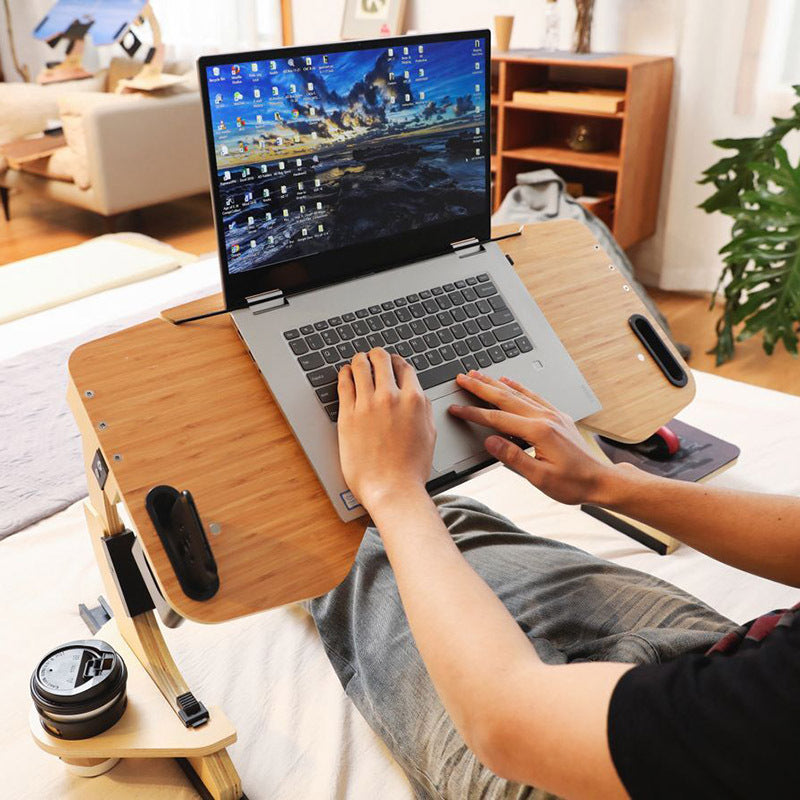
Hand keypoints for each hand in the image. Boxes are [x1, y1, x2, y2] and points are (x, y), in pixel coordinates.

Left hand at [337, 349, 435, 510]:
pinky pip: (344, 383)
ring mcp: (367, 404)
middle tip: (373, 357)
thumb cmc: (411, 468)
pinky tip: (345, 374)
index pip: (404, 367)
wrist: (392, 488)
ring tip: (357, 361)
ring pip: (361, 366)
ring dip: (359, 359)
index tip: (392, 363)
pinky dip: (345, 373)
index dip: (397, 362)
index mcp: (414, 400)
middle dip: (377, 355)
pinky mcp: (348, 415)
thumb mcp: (429, 434)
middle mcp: (391, 397)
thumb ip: (424, 410)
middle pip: (382, 359)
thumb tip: (418, 395)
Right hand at [448, 371, 614, 505]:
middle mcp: (545, 418)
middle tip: (462, 378)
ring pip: (518, 393)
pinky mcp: (557, 416)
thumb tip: (490, 442)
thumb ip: (513, 457)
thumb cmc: (573, 483)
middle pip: (505, 398)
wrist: (601, 480)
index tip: (456, 409)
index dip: (473, 413)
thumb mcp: (539, 477)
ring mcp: (552, 414)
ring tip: (478, 374)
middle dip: (481, 387)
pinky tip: (509, 381)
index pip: (497, 419)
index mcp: (538, 432)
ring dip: (495, 382)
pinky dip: (518, 386)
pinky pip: (533, 395)